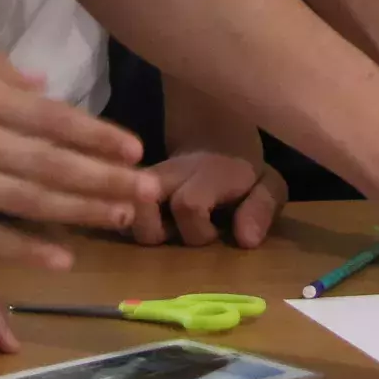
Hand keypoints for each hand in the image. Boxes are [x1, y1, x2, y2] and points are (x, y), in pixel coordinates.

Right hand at [0, 37, 153, 259]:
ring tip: (118, 219)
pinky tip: (59, 255)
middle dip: (103, 179)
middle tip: (147, 192)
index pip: (49, 117)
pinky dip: (22, 246)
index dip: (95, 136)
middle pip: (47, 163)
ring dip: (76, 212)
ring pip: (23, 200)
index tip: (133, 149)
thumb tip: (44, 89)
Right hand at [132, 149, 286, 248]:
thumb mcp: (267, 185)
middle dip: (157, 231)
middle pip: (142, 206)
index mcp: (207, 172)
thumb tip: (245, 240)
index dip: (199, 231)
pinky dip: (119, 220)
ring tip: (163, 229)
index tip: (216, 233)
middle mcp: (169, 173)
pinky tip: (143, 225)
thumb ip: (261, 208)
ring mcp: (143, 179)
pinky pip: (111, 206)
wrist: (213, 138)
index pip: (188, 204)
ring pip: (120, 209)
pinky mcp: (126, 186)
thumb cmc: (242, 173)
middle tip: (178, 232)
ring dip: (139, 229)